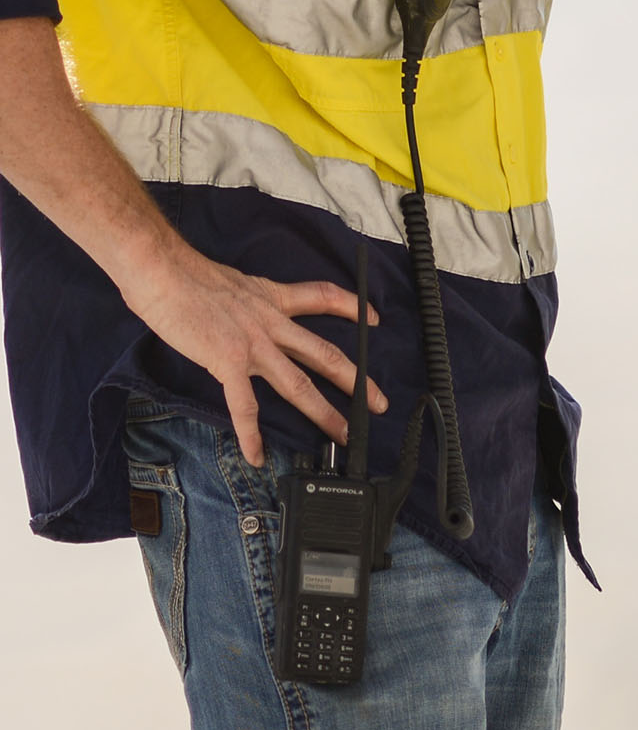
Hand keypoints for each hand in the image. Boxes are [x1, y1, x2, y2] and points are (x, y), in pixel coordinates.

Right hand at [125, 246, 387, 466]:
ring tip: (343, 435)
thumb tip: (247, 314)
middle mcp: (272, 322)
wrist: (166, 273)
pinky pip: (244, 404)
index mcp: (274, 299)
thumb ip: (250, 303)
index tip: (374, 318)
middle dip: (356, 379)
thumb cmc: (190, 276)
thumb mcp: (237, 283)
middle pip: (324, 353)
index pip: (324, 297)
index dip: (352, 307)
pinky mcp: (226, 361)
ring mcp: (253, 344)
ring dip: (324, 412)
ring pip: (298, 382)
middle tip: (378, 402)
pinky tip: (257, 456)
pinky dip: (251, 433)